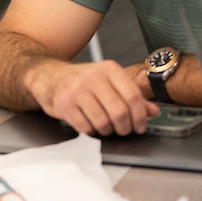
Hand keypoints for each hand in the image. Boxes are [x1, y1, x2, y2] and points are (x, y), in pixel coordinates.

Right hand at [25, 59, 158, 135]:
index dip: (140, 116)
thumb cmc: (81, 80)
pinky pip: (86, 127)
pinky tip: (90, 125)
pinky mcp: (65, 104)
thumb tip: (153, 111)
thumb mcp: (108, 82)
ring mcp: (78, 90)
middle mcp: (94, 77)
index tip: (140, 126)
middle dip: (125, 128)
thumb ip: (131, 95)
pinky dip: (91, 132)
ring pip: (103, 122)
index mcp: (109, 69)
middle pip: (120, 112)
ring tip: (105, 127)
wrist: (48, 76)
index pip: (133, 95)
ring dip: (107, 131)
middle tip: (123, 130)